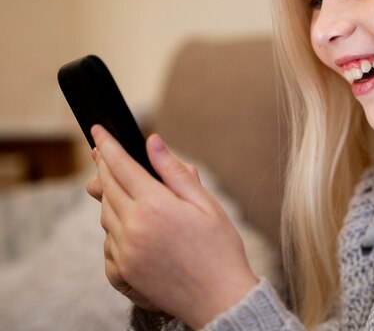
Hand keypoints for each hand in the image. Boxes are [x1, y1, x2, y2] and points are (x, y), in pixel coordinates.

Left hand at [89, 125, 258, 328]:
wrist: (220, 299)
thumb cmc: (219, 248)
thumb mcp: (204, 202)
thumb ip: (174, 171)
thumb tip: (153, 142)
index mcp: (155, 206)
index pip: (121, 166)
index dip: (107, 145)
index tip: (97, 130)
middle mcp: (133, 228)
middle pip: (107, 187)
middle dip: (103, 166)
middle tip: (101, 152)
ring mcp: (125, 252)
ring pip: (105, 214)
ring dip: (109, 196)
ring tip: (123, 187)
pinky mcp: (123, 272)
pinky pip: (108, 242)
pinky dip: (113, 227)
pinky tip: (129, 224)